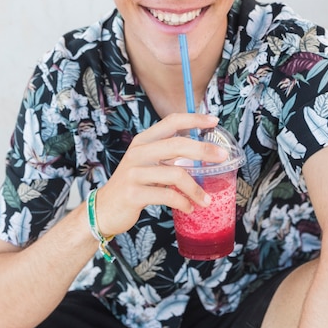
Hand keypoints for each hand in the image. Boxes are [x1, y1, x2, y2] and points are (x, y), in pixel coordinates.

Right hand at [95, 113, 226, 236]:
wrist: (104, 208)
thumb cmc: (133, 184)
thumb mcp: (146, 163)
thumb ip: (167, 154)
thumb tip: (201, 150)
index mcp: (143, 141)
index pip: (171, 121)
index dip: (194, 119)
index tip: (214, 121)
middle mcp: (138, 152)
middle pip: (177, 144)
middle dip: (204, 149)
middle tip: (223, 157)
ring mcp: (135, 173)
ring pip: (176, 174)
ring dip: (196, 189)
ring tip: (206, 200)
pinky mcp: (134, 193)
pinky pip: (168, 196)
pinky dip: (183, 202)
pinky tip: (189, 208)